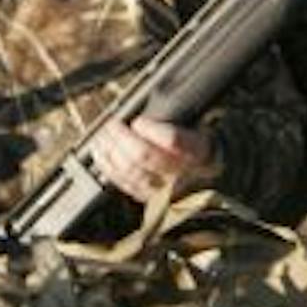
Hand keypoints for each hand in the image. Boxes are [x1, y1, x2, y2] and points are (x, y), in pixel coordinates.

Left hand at [90, 117, 215, 203]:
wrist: (207, 176)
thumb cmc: (198, 144)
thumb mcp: (197, 124)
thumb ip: (175, 116)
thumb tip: (145, 109)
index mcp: (197, 149)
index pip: (173, 140)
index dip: (151, 129)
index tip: (139, 120)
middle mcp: (180, 172)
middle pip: (144, 155)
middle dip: (122, 136)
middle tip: (113, 124)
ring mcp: (162, 188)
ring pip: (129, 170)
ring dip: (110, 149)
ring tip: (103, 135)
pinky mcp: (147, 196)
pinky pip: (122, 182)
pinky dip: (107, 166)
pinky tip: (100, 152)